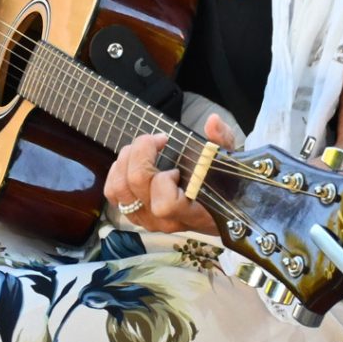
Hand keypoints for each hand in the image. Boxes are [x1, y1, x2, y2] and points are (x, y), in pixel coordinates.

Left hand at [103, 113, 237, 234]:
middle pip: (135, 184)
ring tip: (143, 149)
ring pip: (118, 188)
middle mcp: (165, 220)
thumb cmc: (223, 187)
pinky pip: (113, 194)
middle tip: (157, 140)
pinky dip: (117, 172)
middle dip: (141, 152)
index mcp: (190, 213)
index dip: (164, 179)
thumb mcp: (229, 162)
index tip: (177, 167)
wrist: (218, 211)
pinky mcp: (135, 214)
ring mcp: (147, 220)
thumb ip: (222, 140)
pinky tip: (132, 161)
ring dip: (126, 160)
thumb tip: (212, 121)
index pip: (164, 203)